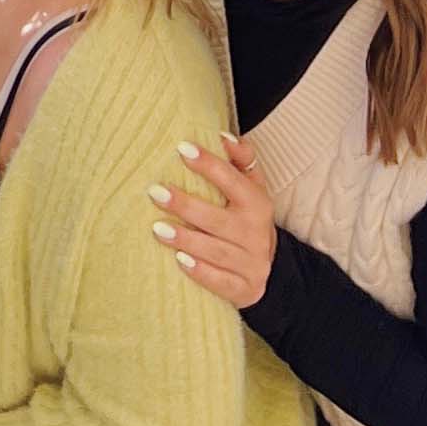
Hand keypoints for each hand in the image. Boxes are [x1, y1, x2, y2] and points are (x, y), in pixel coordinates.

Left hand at [146, 135, 273, 311]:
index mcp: (257, 204)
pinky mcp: (244, 289)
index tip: (181, 149)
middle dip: (186, 205)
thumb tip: (223, 136)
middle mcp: (256, 233)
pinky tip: (179, 261)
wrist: (272, 272)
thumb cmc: (248, 221)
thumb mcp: (252, 189)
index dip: (209, 164)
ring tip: (158, 229)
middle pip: (218, 219)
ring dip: (186, 239)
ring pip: (216, 251)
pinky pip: (221, 282)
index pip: (233, 180)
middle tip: (155, 192)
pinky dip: (201, 272)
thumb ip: (241, 161)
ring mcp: (251, 263)